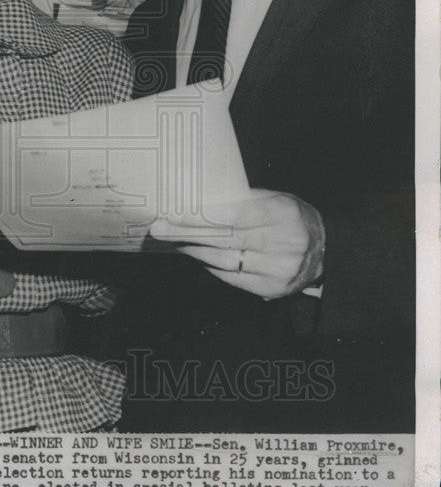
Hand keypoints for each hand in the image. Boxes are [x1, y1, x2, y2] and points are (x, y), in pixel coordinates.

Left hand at [150, 190, 324, 298]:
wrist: (325, 250)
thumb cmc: (292, 217)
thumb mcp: (275, 198)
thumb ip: (242, 201)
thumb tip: (198, 204)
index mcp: (284, 213)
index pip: (234, 215)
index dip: (201, 217)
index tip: (174, 215)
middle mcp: (285, 243)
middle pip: (225, 240)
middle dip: (188, 234)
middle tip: (161, 230)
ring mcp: (280, 269)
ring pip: (225, 261)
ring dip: (195, 251)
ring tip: (176, 242)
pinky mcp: (274, 288)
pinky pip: (233, 278)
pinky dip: (211, 267)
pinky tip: (198, 256)